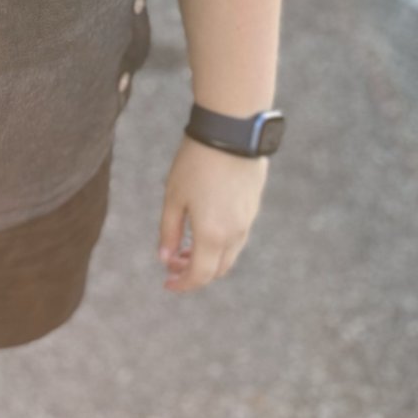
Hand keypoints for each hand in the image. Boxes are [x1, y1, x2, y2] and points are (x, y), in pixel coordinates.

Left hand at [156, 135, 267, 293]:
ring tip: (185, 247)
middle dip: (194, 274)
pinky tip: (203, 229)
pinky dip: (220, 245)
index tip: (166, 283)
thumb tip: (165, 258)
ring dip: (208, 259)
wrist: (232, 133)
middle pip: (217, 270)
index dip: (182, 284)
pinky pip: (237, 238)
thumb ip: (169, 231)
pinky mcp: (253, 208)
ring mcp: (247, 222)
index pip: (199, 275)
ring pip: (229, 255)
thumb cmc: (196, 163)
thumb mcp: (174, 197)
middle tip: (173, 265)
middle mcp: (234, 234)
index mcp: (212, 235)